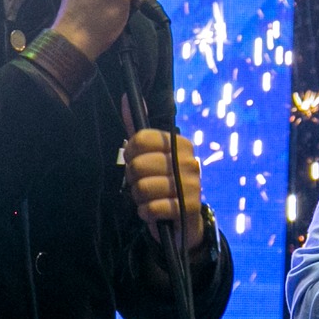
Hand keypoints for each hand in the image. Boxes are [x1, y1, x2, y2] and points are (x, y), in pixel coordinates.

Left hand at [123, 129, 208, 250]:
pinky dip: (146, 213)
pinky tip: (153, 212)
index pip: (141, 139)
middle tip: (142, 183)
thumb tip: (126, 98)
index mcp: (181, 144)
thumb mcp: (151, 155)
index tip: (136, 160)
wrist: (185, 221)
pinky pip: (151, 208)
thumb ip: (138, 129)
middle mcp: (189, 161)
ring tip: (148, 198)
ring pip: (142, 188)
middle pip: (138, 164)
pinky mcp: (189, 208)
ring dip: (139, 197)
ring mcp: (192, 185)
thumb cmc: (163, 183)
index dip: (130, 153)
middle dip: (133, 178)